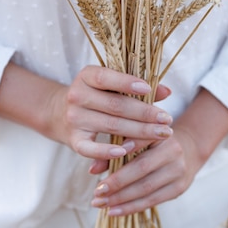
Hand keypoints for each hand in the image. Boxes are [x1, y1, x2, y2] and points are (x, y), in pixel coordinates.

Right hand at [47, 65, 172, 160]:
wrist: (60, 113)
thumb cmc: (97, 96)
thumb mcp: (112, 85)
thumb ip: (138, 86)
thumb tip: (167, 91)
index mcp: (87, 76)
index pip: (106, 78)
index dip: (127, 83)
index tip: (148, 89)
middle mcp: (77, 96)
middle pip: (115, 105)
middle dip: (145, 113)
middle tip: (167, 119)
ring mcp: (74, 119)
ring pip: (111, 125)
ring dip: (139, 131)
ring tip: (161, 133)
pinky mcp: (73, 140)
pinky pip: (91, 149)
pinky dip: (107, 151)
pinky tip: (127, 150)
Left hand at [89, 125, 203, 215]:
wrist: (187, 150)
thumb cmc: (153, 143)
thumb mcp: (137, 138)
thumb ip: (114, 148)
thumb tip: (93, 169)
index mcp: (160, 133)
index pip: (138, 143)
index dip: (117, 156)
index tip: (95, 171)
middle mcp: (173, 150)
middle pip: (141, 169)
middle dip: (116, 183)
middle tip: (96, 193)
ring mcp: (178, 170)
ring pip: (146, 188)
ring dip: (121, 199)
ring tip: (102, 204)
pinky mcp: (179, 187)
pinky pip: (153, 200)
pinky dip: (132, 207)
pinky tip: (115, 211)